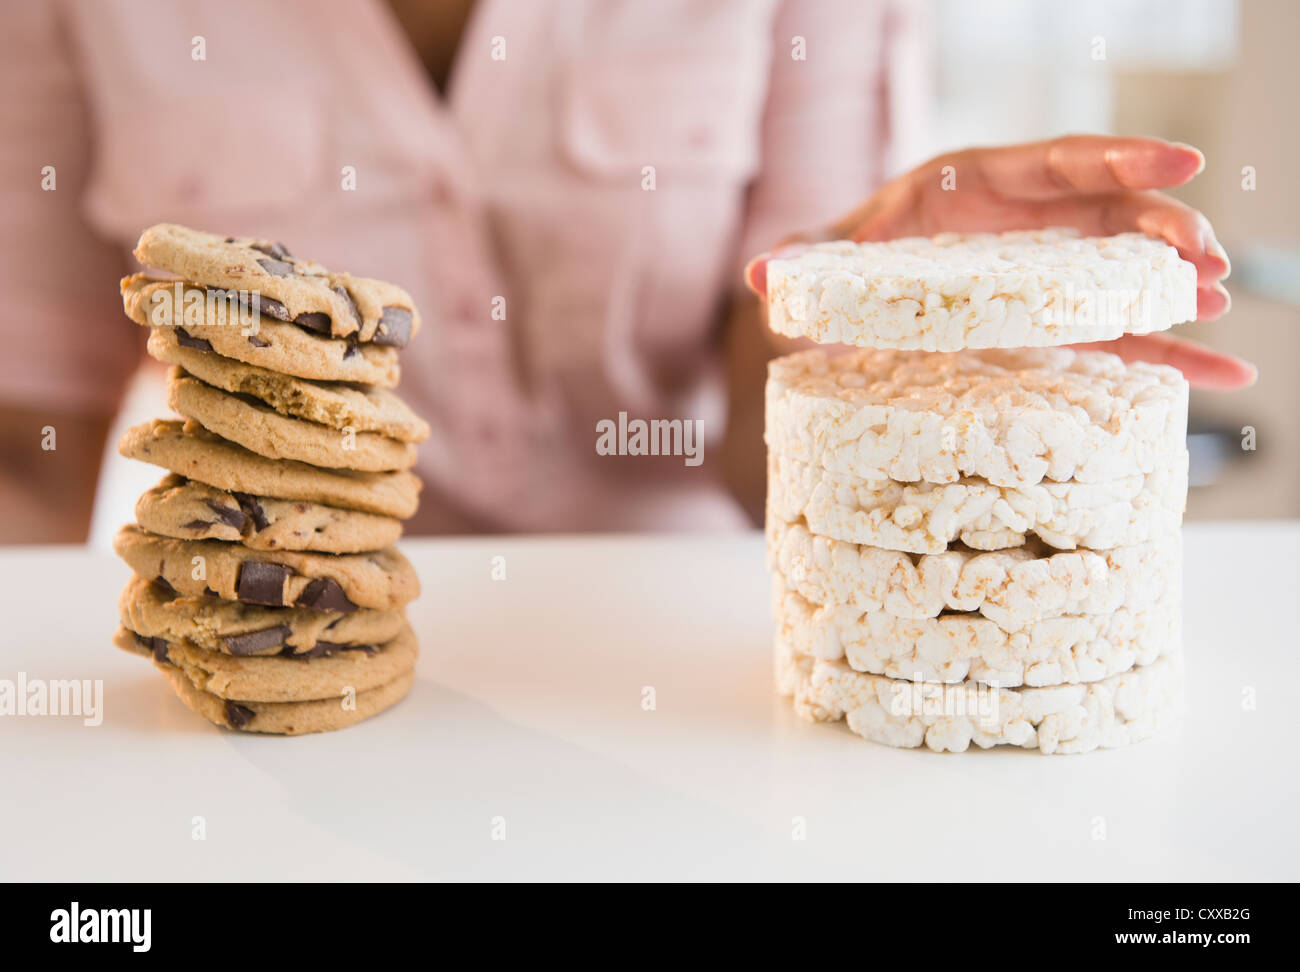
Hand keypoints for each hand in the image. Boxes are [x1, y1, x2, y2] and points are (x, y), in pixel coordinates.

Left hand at [744, 135, 1253, 389]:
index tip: (1180, 157)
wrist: (853, 297)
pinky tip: (1220, 370)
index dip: (1119, 155)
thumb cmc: (853, 260)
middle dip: (1161, 228)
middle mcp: (1025, 225)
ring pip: (1125, 272)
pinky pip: (1123, 333)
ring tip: (1216, 305)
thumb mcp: (835, 256)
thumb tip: (760, 276)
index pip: (1057, 162)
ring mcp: (1048, 275)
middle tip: (1205, 255)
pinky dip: (1171, 350)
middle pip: (1108, 214)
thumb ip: (807, 259)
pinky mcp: (1056, 323)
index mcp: (979, 187)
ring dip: (1174, 286)